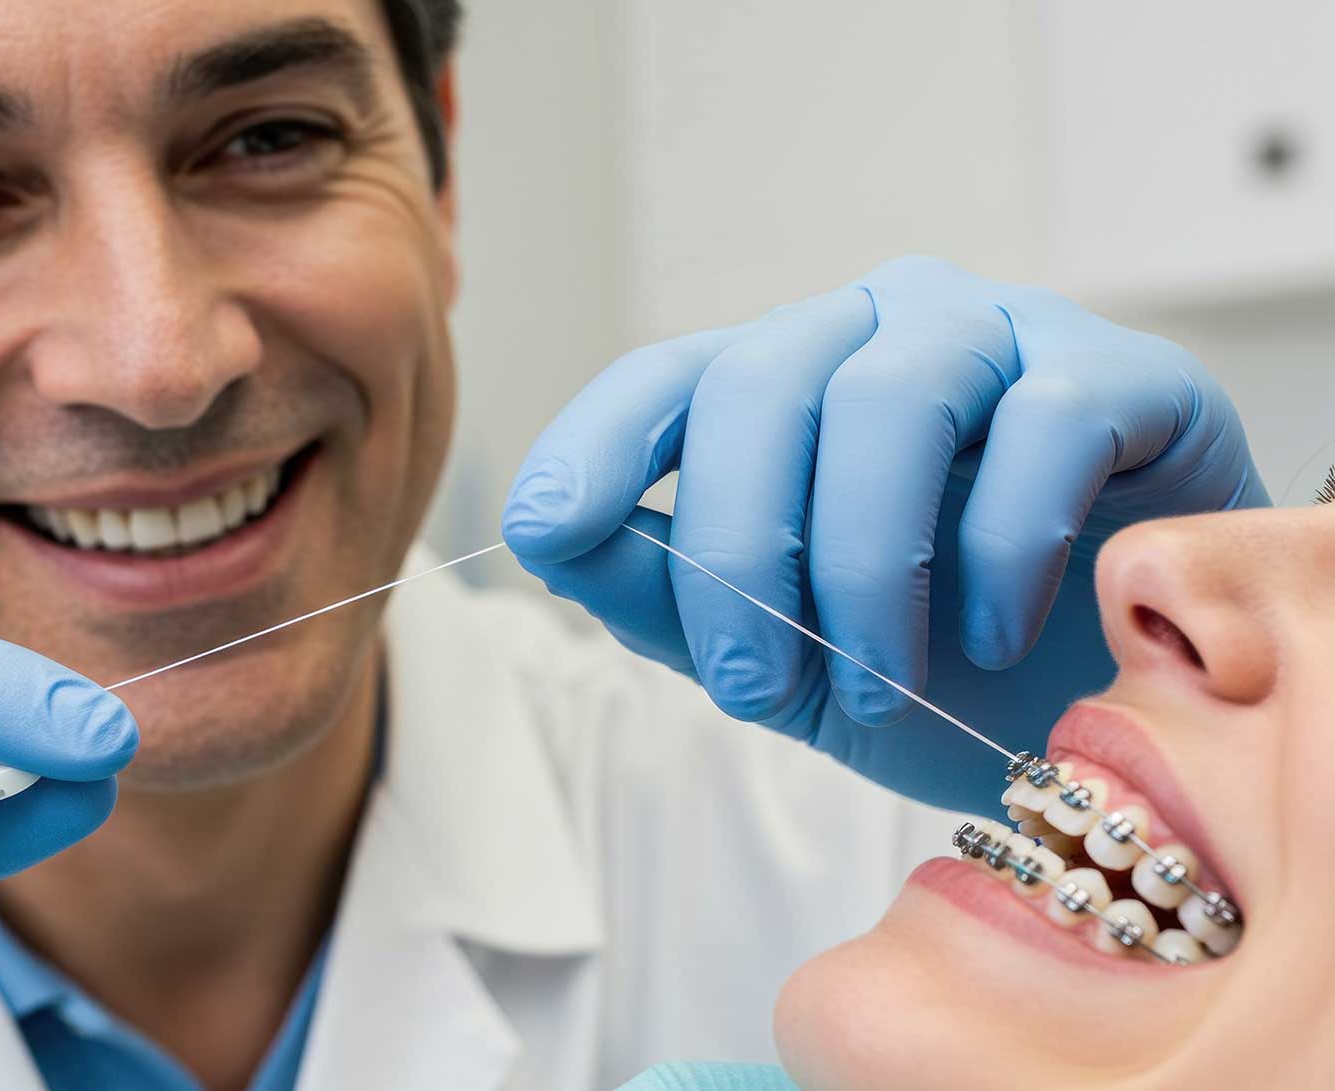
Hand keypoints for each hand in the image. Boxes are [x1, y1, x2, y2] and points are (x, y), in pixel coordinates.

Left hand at [502, 257, 1265, 812]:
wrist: (1119, 711)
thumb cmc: (939, 670)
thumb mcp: (782, 656)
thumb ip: (667, 596)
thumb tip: (546, 540)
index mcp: (784, 388)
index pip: (665, 379)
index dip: (593, 442)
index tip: (542, 526)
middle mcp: (880, 334)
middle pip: (761, 383)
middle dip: (736, 551)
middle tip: (749, 687)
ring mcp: (1006, 338)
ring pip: (888, 397)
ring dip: (863, 566)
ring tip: (878, 689)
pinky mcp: (1130, 376)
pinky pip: (1046, 421)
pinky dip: (1003, 545)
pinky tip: (993, 635)